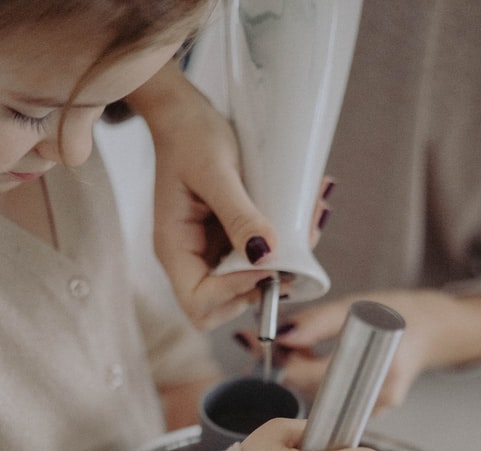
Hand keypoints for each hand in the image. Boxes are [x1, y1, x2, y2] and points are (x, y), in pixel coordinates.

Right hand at [127, 63, 334, 329]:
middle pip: (224, 306)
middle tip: (291, 260)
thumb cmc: (190, 136)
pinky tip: (301, 216)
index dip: (233, 293)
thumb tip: (264, 255)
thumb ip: (238, 215)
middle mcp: (191, 259)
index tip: (264, 266)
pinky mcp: (230, 242)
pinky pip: (259, 260)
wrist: (186, 114)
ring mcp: (211, 253)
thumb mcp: (216, 171)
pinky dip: (283, 248)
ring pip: (248, 286)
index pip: (199, 302)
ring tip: (306, 229)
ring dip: (280, 268)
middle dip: (261, 288)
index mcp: (175, 249)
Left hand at [234, 289, 480, 406]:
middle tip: (283, 340)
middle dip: (293, 366)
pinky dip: (320, 382)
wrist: (436, 332)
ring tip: (306, 345)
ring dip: (304, 373)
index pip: (317, 377)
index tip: (268, 344)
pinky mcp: (372, 413)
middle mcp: (380, 396)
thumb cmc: (402, 313)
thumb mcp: (360, 305)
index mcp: (381, 368)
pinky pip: (334, 401)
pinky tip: (322, 362)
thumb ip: (318, 323)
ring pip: (321, 397)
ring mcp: (377, 409)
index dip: (287, 363)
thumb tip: (282, 335)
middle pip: (315, 390)